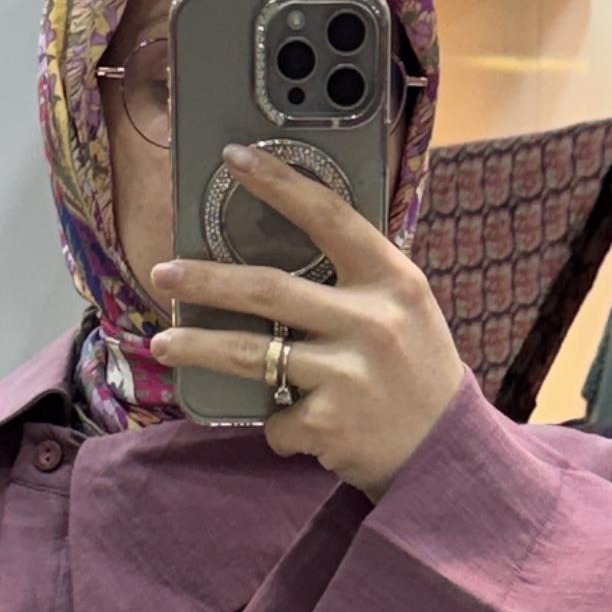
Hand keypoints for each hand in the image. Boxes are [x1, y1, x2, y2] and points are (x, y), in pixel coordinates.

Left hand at [148, 143, 466, 496]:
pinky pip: (275, 418)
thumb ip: (357, 279)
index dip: (280, 183)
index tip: (236, 158)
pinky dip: (277, 423)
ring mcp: (348, 376)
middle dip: (205, 281)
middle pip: (267, 289)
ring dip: (198, 348)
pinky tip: (300, 426)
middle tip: (163, 273)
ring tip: (163, 344)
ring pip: (249, 354)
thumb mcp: (405, 309)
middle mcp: (372, 322)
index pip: (330, 217)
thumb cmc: (416, 371)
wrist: (448, 453)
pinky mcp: (328, 425)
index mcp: (394, 281)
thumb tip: (278, 243)